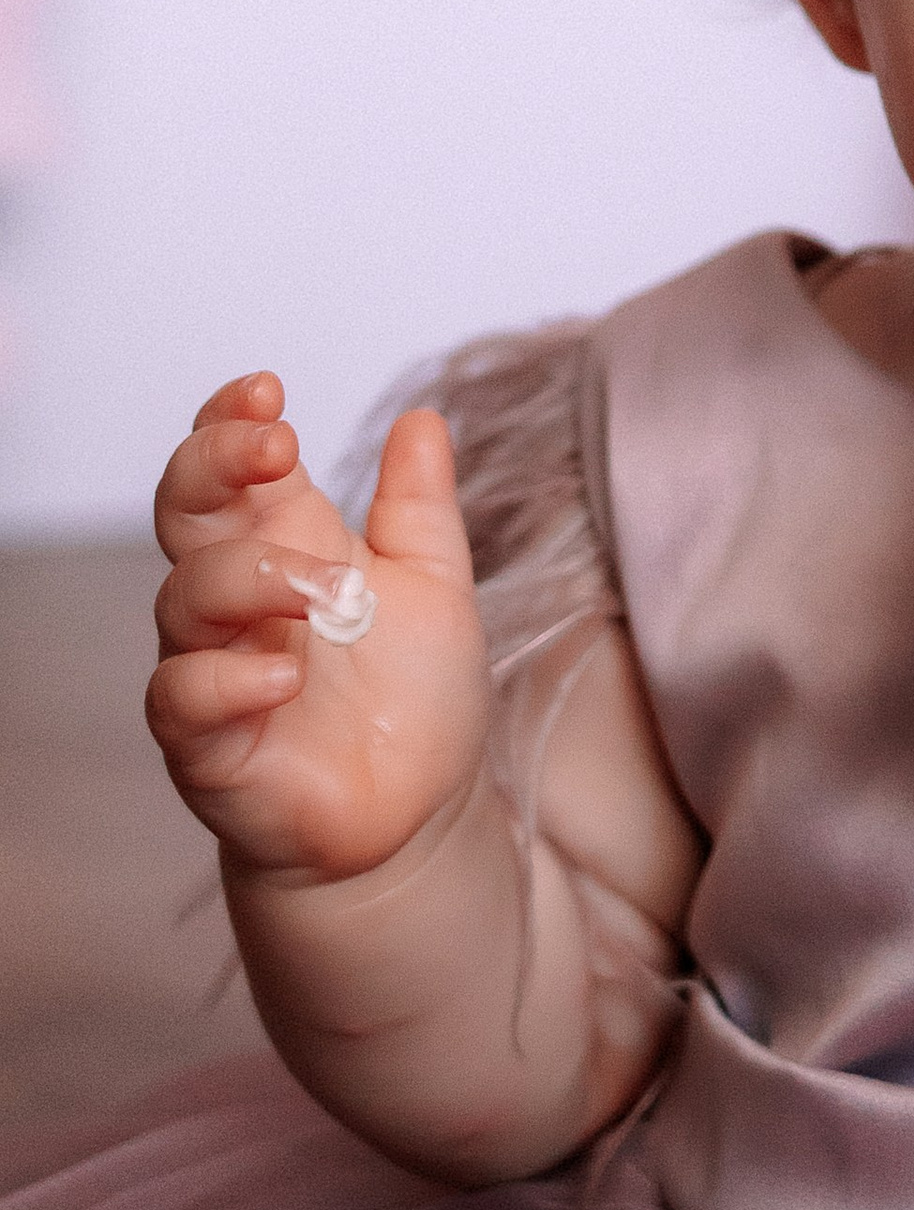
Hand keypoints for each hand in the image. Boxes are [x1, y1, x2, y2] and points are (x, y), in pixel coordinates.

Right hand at [147, 374, 490, 886]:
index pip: (228, 467)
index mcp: (286, 545)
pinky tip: (284, 676)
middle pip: (182, 509)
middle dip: (215, 463)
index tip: (268, 392)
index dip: (228, 423)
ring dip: (253, 576)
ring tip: (331, 591)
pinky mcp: (207, 745)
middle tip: (276, 444)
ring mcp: (213, 668)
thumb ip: (420, 506)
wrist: (417, 816)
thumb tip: (421, 418)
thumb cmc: (412, 697)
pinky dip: (228, 679)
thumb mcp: (436, 585)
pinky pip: (182, 698)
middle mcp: (237, 599)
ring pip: (184, 596)